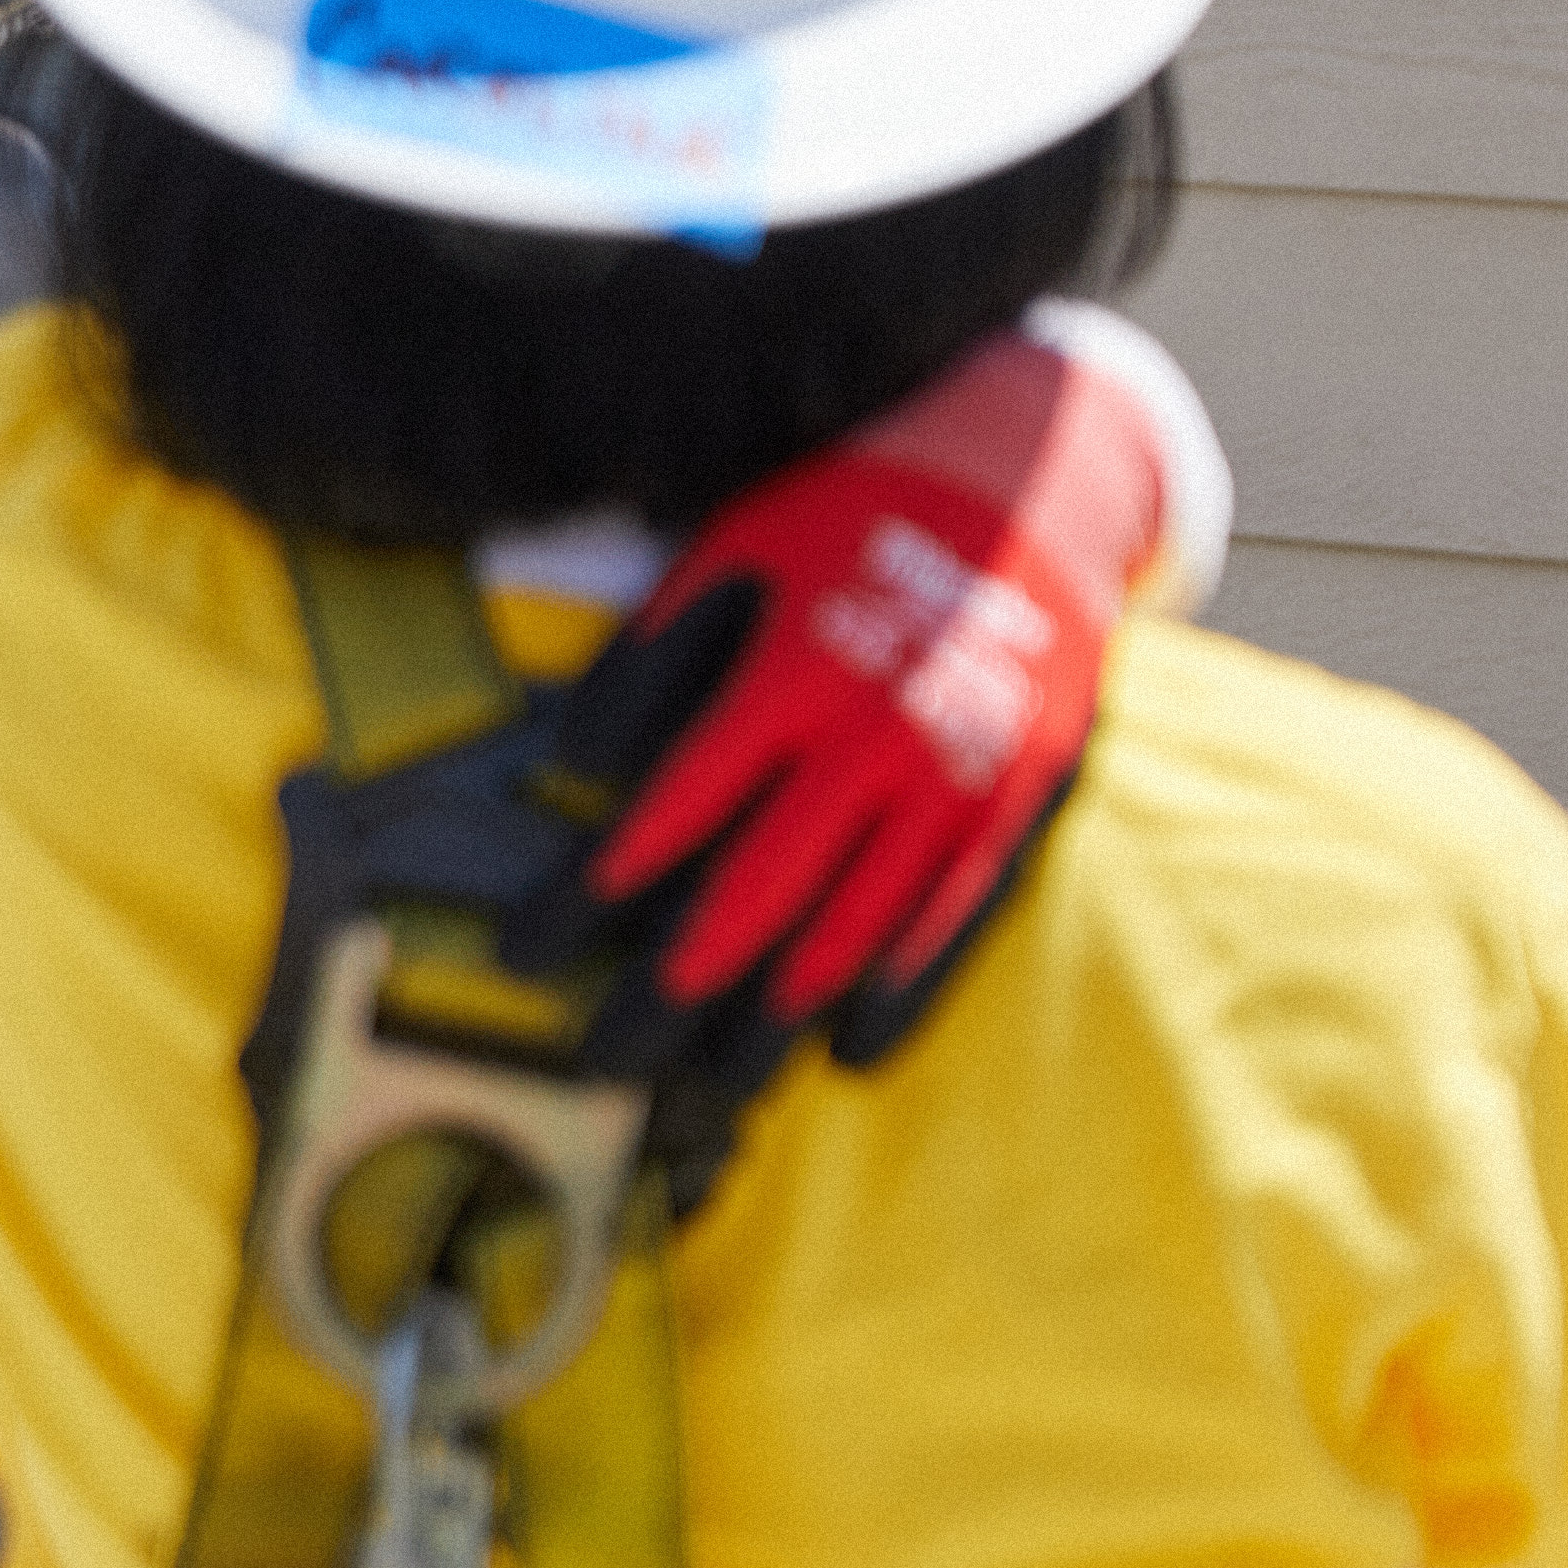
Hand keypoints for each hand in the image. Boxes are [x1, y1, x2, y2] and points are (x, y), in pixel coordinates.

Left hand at [578, 319, 1175, 1051]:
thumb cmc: (855, 507)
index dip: (598, 883)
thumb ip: (656, 651)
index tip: (528, 949)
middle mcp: (876, 740)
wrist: (1038, 478)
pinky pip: (952, 915)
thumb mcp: (739, 544)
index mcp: (794, 674)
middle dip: (670, 983)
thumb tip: (578, 761)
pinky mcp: (1019, 797)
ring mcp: (956, 778)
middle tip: (599, 1062)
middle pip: (757, 892)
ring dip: (775, 1013)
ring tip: (707, 1089)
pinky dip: (898, 986)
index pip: (676, 804)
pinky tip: (849, 1046)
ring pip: (853, 925)